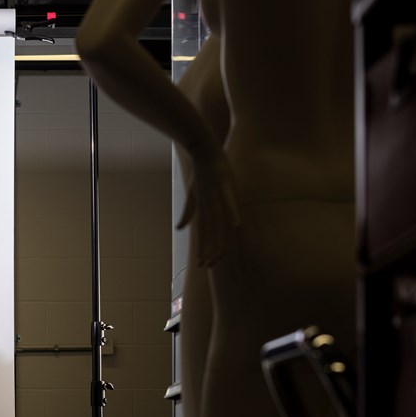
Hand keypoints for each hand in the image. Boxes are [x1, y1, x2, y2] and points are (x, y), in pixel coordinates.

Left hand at [176, 143, 239, 266]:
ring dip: (219, 240)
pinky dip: (232, 214)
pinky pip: (229, 203)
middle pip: (209, 232)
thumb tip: (179, 228)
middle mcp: (208, 205)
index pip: (202, 233)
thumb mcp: (191, 194)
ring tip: (221, 255)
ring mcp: (216, 196)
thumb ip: (187, 212)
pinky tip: (236, 226)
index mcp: (202, 208)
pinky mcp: (225, 185)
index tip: (202, 264)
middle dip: (209, 250)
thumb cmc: (199, 172)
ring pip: (217, 223)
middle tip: (209, 266)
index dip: (202, 249)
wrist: (202, 149)